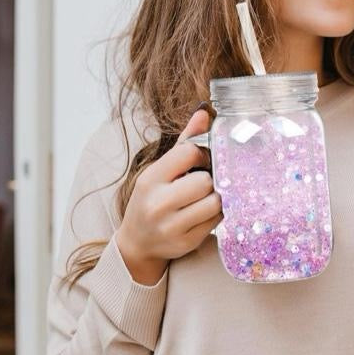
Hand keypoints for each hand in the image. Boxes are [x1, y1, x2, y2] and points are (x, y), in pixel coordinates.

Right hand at [115, 108, 221, 284]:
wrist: (138, 242)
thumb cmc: (153, 198)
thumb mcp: (162, 169)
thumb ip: (185, 141)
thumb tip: (204, 111)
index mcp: (150, 179)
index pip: (189, 153)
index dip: (201, 154)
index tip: (200, 161)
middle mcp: (158, 204)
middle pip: (204, 181)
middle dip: (208, 180)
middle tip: (202, 182)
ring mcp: (171, 226)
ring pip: (214, 202)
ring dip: (215, 197)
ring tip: (204, 197)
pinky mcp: (186, 243)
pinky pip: (216, 221)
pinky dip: (216, 214)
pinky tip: (204, 212)